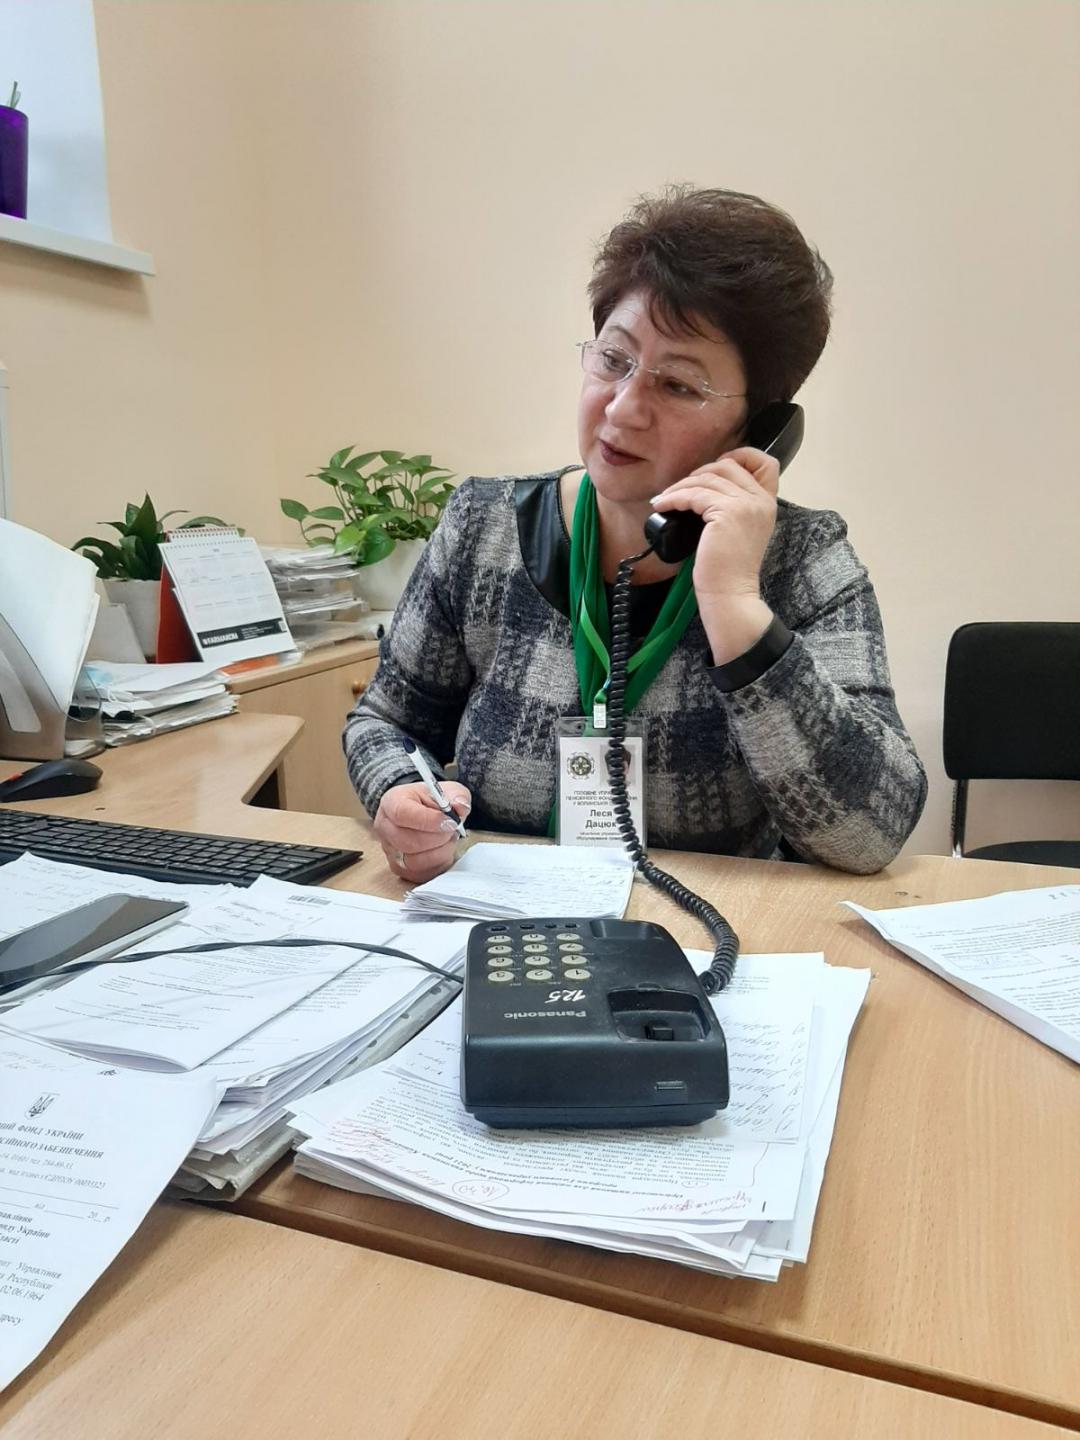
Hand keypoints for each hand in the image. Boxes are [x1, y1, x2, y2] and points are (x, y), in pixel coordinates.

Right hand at [373, 780, 471, 882]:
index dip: (429, 820)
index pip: (403, 814)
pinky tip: (442, 849)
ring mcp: (389, 850)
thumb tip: (460, 807)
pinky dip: (437, 863)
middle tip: (452, 829)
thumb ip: (456, 796)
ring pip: (414, 861)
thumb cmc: (431, 802)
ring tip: (447, 838)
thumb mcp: (447, 790)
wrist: (424, 813)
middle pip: (408, 841)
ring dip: (439, 851)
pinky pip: (420, 873)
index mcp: (392, 802)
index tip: (450, 821)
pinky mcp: (399, 868)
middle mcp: (385, 827)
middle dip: (437, 838)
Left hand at [650, 447, 778, 663]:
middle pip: (728, 465)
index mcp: (767, 504)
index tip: (714, 470)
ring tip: (664, 499)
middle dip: (699, 473)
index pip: (765, 463)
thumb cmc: (728, 570)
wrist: (730, 594)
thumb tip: (704, 488)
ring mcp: (745, 505)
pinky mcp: (726, 513)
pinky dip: (674, 497)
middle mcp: (760, 501)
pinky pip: (694, 494)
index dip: (740, 457)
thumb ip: (734, 508)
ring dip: (680, 486)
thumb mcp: (739, 532)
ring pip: (707, 478)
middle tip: (680, 490)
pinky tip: (662, 506)